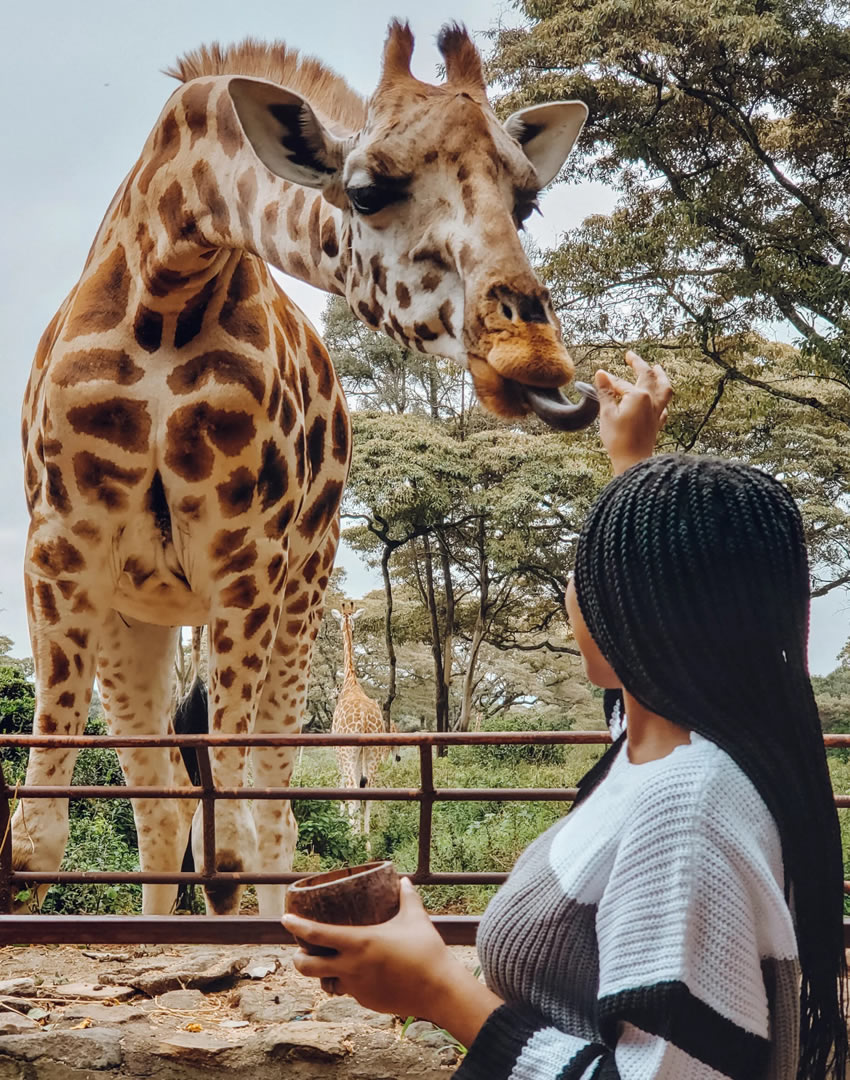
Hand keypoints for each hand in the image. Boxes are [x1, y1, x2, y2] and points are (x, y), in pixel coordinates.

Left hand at [283, 878, 501, 1045]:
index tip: (285, 919)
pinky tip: (354, 975)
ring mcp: (356, 987)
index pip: (316, 934)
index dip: (296, 927)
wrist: (438, 990)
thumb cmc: (426, 951)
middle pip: (307, 966)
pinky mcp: (365, 1001)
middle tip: (301, 949)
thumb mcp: (415, 918)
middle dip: (298, 958)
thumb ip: (407, 897)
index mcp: (358, 942)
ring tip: (325, 963)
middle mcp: (351, 966)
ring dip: (320, 974)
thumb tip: (404, 880)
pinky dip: (345, 982)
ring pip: (325, 982)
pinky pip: (347, 991)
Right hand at [595, 351, 671, 474]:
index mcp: (639, 396)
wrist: (633, 462)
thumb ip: (605, 393)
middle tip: (630, 356)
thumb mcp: (607, 414)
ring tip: (657, 368)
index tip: (600, 376)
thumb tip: (601, 374)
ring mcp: (657, 412)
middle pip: (647, 376)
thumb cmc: (618, 440)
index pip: (622, 383)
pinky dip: (662, 399)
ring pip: (664, 389)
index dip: (610, 380)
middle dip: (638, 364)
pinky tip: (659, 401)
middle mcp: (651, 401)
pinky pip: (664, 407)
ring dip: (661, 376)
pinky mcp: (658, 423)